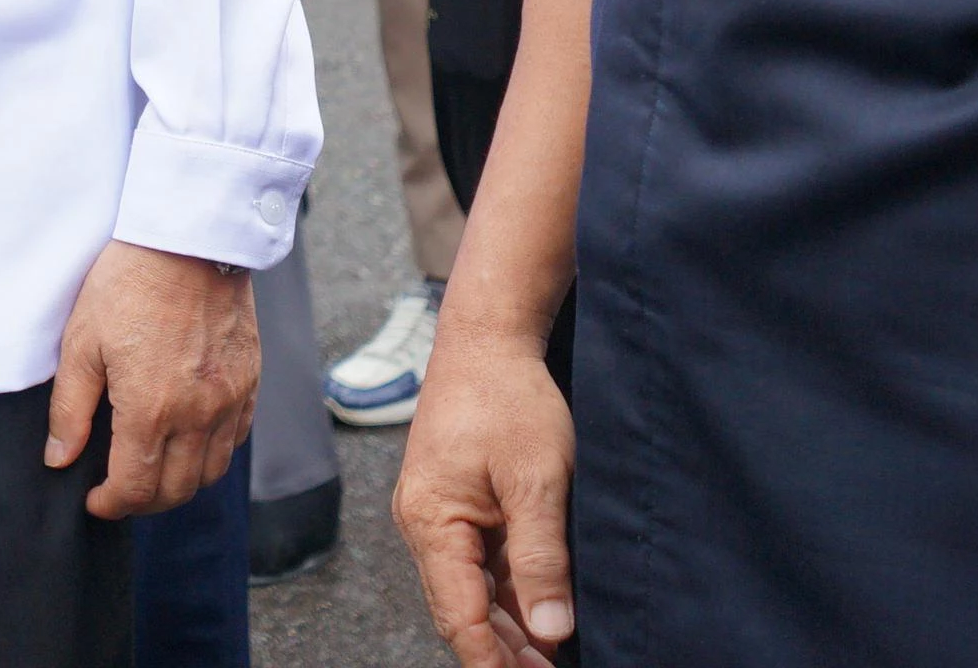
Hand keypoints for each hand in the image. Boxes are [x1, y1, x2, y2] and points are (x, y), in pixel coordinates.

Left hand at [45, 238, 258, 517]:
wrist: (189, 240)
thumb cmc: (127, 284)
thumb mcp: (81, 342)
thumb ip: (70, 408)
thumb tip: (59, 458)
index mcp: (150, 409)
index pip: (135, 487)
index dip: (111, 504)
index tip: (94, 501)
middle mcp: (197, 414)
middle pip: (176, 490)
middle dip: (143, 503)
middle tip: (119, 492)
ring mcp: (230, 400)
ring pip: (211, 472)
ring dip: (180, 484)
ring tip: (152, 472)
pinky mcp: (250, 381)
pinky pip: (236, 439)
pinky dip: (212, 455)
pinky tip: (189, 441)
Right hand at [395, 318, 577, 667]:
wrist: (488, 340)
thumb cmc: (509, 400)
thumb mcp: (537, 481)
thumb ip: (541, 559)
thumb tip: (550, 631)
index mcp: (432, 522)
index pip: (459, 617)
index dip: (494, 662)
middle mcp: (424, 525)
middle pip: (461, 611)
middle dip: (505, 653)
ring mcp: (438, 516)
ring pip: (472, 591)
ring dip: (510, 627)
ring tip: (553, 658)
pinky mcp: (456, 505)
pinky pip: (479, 563)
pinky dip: (510, 593)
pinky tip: (543, 613)